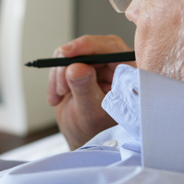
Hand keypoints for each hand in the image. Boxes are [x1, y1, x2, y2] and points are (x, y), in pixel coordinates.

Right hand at [47, 35, 133, 149]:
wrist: (82, 137)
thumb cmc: (95, 131)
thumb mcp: (90, 113)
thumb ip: (85, 89)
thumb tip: (77, 67)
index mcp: (128, 74)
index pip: (111, 48)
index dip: (89, 46)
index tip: (67, 53)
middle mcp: (115, 65)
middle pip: (89, 48)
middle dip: (68, 65)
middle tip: (60, 86)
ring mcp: (98, 64)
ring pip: (73, 53)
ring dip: (59, 73)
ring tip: (59, 95)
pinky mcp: (83, 65)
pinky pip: (64, 60)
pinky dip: (55, 77)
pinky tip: (56, 96)